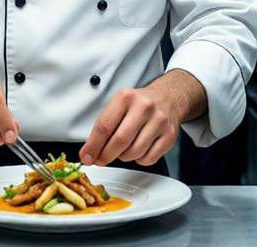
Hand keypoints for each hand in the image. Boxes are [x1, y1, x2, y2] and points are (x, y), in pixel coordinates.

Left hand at [79, 73, 200, 166]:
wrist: (167, 98)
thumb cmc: (138, 104)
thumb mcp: (118, 105)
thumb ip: (103, 126)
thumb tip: (90, 152)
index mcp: (125, 97)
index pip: (104, 126)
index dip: (93, 146)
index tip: (86, 157)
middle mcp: (144, 107)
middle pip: (120, 141)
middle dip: (106, 155)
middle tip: (101, 160)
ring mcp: (159, 121)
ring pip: (134, 152)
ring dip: (124, 156)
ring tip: (124, 148)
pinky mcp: (169, 135)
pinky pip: (149, 159)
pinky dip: (140, 159)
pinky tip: (139, 149)